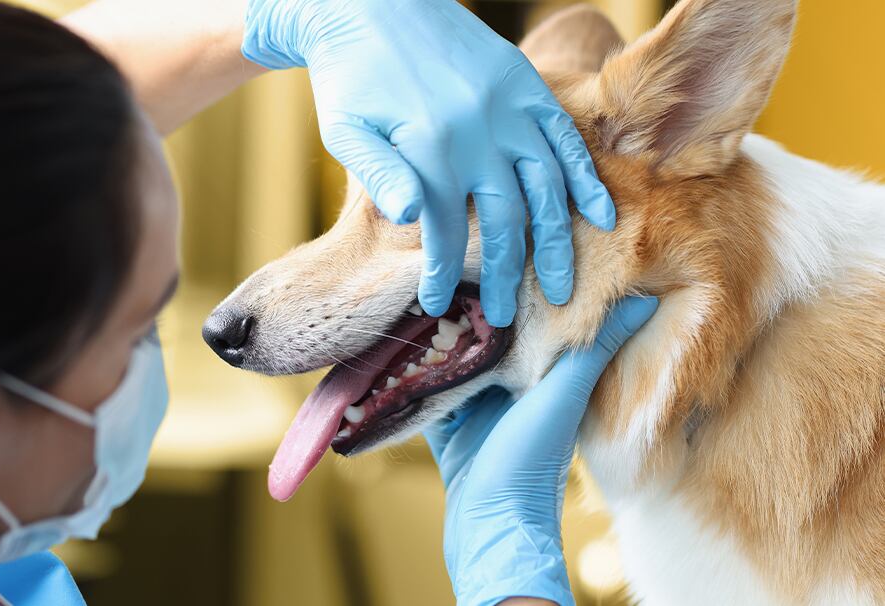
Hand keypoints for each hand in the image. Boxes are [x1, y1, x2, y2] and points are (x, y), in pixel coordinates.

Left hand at [241, 0, 614, 325]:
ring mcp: (508, 105)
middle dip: (505, 275)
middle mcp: (477, 129)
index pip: (442, 230)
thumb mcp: (346, 129)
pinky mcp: (527, 84)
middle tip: (510, 319)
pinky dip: (586, 178)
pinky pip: (566, 138)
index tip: (435, 305)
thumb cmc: (350, 77)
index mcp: (428, 145)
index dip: (440, 273)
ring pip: (546, 187)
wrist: (373, 3)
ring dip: (556, 242)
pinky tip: (600, 217)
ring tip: (561, 289)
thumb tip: (410, 219)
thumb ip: (379, 175)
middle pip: (504, 219)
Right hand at [424, 296, 658, 605]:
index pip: (530, 323)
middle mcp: (511, 390)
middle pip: (487, 339)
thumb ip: (596, 349)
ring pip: (452, 360)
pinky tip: (393, 346)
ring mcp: (475, 410)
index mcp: (543, 379)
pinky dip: (410, 374)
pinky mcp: (445, 430)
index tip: (499, 255)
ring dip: (437, 338)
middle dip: (468, 310)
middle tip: (444, 270)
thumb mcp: (563, 397)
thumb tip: (645, 298)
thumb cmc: (531, 464)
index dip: (516, 292)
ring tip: (414, 297)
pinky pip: (424, 392)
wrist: (489, 531)